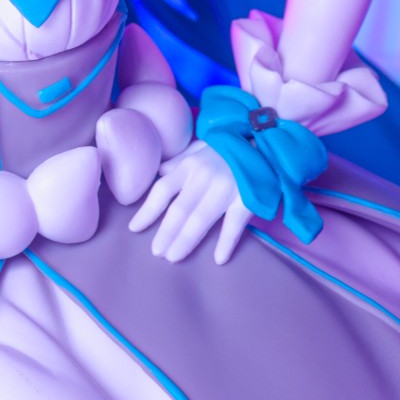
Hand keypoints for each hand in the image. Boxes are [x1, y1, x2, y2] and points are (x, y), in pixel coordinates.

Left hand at [128, 140, 252, 264]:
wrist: (265, 140)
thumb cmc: (228, 147)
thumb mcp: (200, 148)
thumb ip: (179, 161)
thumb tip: (159, 172)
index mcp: (190, 165)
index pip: (162, 190)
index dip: (147, 211)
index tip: (134, 228)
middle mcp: (204, 177)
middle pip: (179, 210)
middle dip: (166, 233)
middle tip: (156, 252)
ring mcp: (226, 188)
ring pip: (201, 219)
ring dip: (186, 241)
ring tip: (173, 257)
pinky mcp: (247, 198)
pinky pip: (234, 224)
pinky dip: (226, 242)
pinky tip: (218, 259)